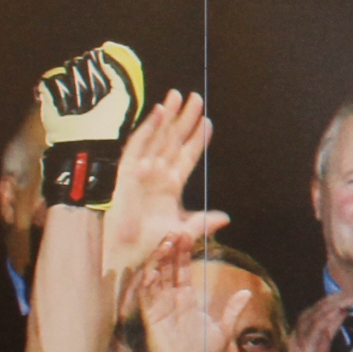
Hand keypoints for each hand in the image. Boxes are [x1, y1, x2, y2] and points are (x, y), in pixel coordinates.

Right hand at [100, 93, 226, 285]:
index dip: (198, 138)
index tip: (208, 121)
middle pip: (175, 140)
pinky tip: (160, 113)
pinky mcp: (127, 172)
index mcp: (171, 186)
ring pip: (158, 138)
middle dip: (185, 119)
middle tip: (196, 97)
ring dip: (169, 117)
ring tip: (178, 96)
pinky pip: (138, 146)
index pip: (188, 156)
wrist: (127, 255)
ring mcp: (142, 171)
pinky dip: (149, 129)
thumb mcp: (182, 232)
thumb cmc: (150, 245)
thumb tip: (225, 217)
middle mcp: (157, 174)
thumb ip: (202, 223)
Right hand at [136, 235, 246, 351]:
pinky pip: (147, 297)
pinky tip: (153, 270)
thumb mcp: (224, 329)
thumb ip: (233, 309)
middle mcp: (171, 299)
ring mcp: (159, 307)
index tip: (189, 234)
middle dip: (172, 250)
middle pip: (169, 268)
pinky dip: (149, 283)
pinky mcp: (151, 318)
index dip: (185, 253)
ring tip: (166, 243)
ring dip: (159, 261)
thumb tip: (247, 293)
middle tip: (177, 230)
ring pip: (156, 278)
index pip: (184, 270)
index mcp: (186, 299)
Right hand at [282, 291, 352, 351]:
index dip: (344, 295)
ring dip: (341, 302)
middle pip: (327, 303)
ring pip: (324, 311)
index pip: (328, 302)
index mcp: (310, 316)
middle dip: (345, 296)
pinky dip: (330, 316)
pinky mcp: (306, 339)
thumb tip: (345, 310)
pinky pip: (318, 325)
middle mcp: (306, 318)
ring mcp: (304, 327)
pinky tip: (341, 311)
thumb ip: (333, 323)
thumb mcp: (325, 336)